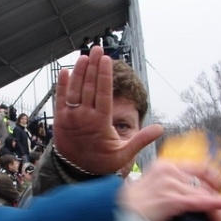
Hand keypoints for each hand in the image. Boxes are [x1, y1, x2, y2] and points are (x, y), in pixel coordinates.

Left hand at [53, 46, 162, 173]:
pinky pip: (59, 99)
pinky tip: (65, 71)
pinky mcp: (59, 119)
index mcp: (100, 122)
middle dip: (93, 66)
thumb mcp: (123, 154)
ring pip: (74, 89)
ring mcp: (70, 117)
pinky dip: (62, 85)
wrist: (75, 171)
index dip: (104, 74)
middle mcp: (84, 117)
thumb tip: (161, 129)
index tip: (106, 59)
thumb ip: (141, 140)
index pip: (103, 93)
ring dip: (79, 71)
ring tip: (84, 56)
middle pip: (89, 86)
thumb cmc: (101, 161)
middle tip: (97, 49)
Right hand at [118, 160, 220, 220]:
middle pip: (205, 183)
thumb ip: (169, 186)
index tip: (220, 188)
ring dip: (216, 213)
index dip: (214, 178)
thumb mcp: (149, 187)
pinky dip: (220, 205)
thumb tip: (190, 195)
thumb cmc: (129, 206)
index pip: (199, 167)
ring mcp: (171, 184)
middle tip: (217, 215)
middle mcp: (169, 171)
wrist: (114, 214)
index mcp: (164, 166)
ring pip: (206, 195)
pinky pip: (203, 202)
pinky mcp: (173, 199)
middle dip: (216, 200)